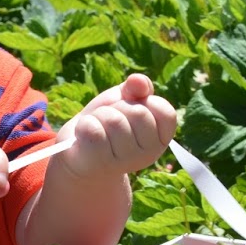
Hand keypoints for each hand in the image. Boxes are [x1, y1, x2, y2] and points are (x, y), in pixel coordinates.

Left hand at [55, 74, 176, 180]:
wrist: (79, 147)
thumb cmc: (107, 120)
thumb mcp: (125, 99)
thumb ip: (136, 88)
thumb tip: (138, 80)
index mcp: (160, 139)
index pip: (166, 112)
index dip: (146, 102)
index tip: (133, 108)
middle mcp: (149, 154)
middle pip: (138, 113)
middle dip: (118, 107)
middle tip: (110, 119)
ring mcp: (126, 162)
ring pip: (113, 120)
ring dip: (99, 116)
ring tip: (97, 127)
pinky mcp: (102, 164)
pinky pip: (94, 131)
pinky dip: (85, 124)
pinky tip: (85, 135)